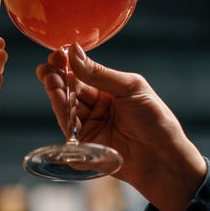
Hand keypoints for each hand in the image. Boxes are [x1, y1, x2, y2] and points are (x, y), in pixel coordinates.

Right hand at [37, 44, 203, 210]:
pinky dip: (62, 114)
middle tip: (46, 69)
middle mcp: (97, 108)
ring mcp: (90, 127)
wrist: (162, 157)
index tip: (56, 55)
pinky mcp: (84, 146)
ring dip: (57, 94)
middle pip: (70, 91)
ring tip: (50, 80)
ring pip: (66, 108)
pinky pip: (69, 130)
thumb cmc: (155, 120)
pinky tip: (58, 100)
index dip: (68, 65)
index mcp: (109, 91)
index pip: (82, 75)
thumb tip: (74, 53)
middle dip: (57, 78)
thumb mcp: (130, 88)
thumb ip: (99, 74)